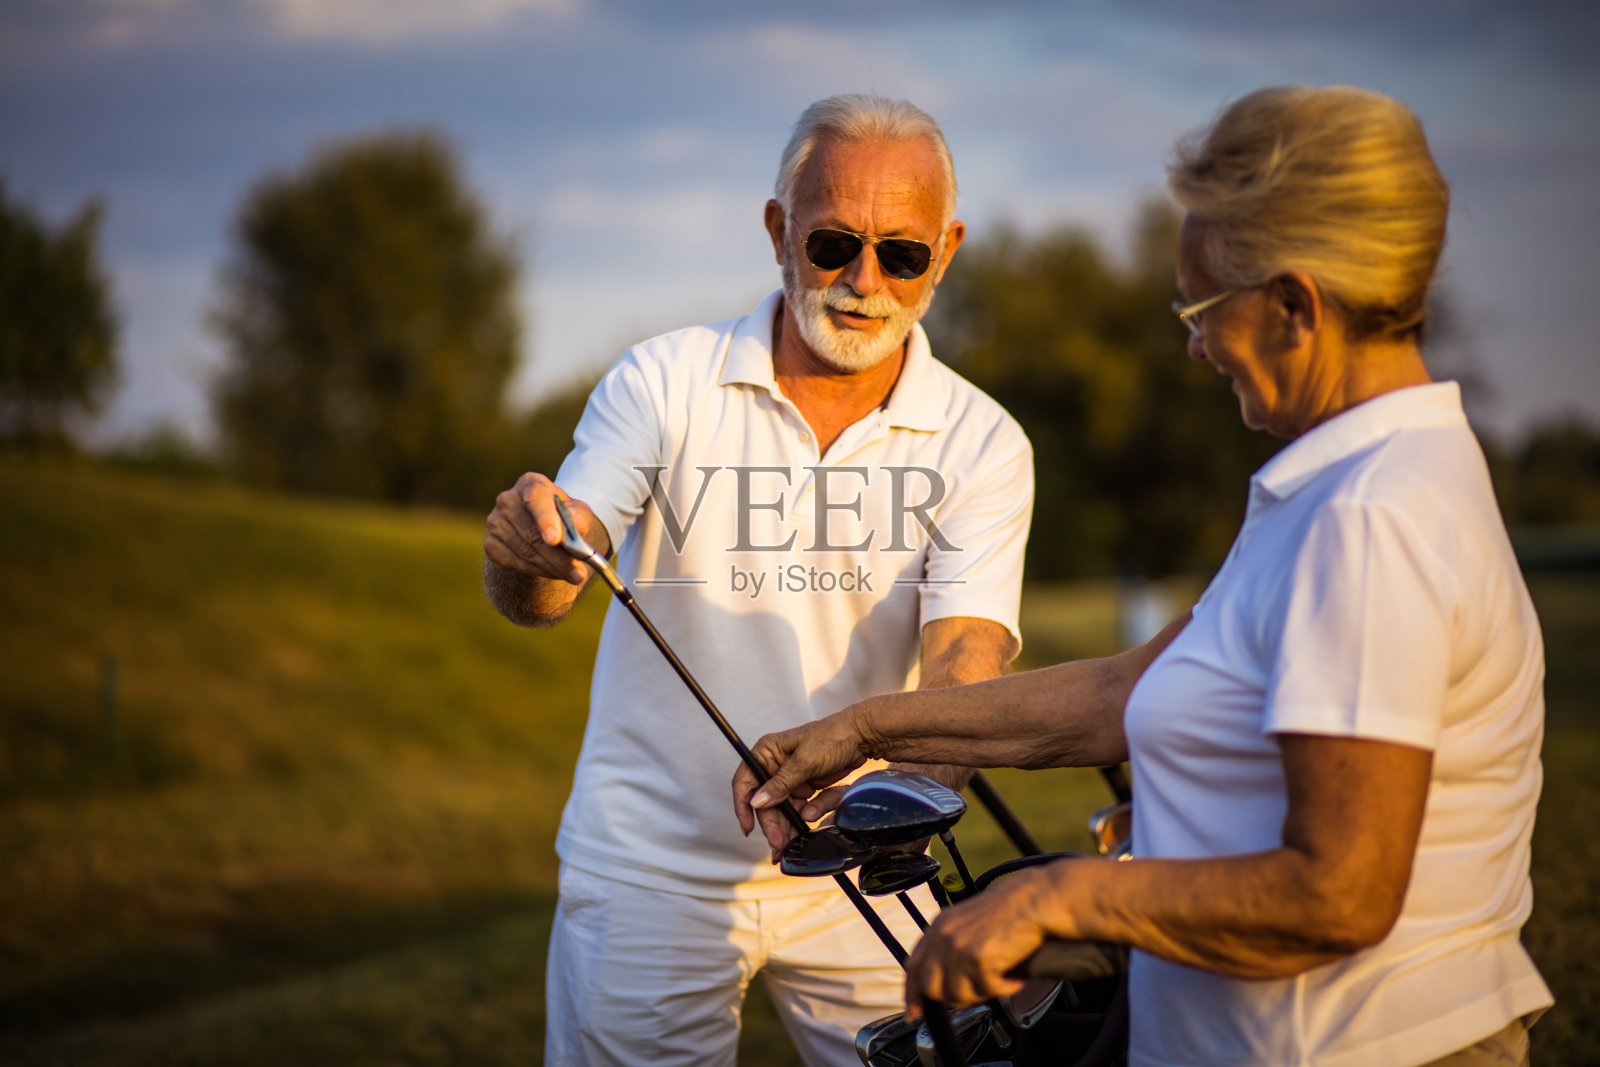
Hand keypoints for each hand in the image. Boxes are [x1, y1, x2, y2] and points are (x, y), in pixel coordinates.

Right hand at [483, 472, 605, 585]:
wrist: (539, 528)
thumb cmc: (561, 515)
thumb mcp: (576, 511)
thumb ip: (579, 516)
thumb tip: (577, 525)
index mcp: (531, 484)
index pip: (536, 499)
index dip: (545, 519)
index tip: (554, 540)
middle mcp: (508, 500)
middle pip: (533, 534)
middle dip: (559, 558)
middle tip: (579, 575)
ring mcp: (495, 522)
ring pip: (526, 553)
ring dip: (552, 568)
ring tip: (572, 575)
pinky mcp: (490, 545)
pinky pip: (515, 564)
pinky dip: (537, 572)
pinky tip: (553, 572)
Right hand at [732, 709, 871, 857]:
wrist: (862, 736)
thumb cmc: (833, 737)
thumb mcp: (805, 761)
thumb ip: (780, 783)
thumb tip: (756, 802)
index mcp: (768, 752)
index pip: (745, 781)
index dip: (743, 805)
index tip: (748, 827)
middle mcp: (775, 765)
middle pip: (764, 800)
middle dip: (770, 822)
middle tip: (777, 842)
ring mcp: (790, 777)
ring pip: (780, 808)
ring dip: (783, 827)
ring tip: (787, 845)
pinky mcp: (805, 786)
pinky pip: (796, 809)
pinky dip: (797, 822)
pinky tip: (797, 835)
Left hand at [902, 866, 1058, 1018]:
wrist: (1033, 900)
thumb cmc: (1008, 910)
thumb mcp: (966, 923)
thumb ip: (949, 948)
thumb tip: (944, 983)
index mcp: (939, 926)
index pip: (914, 967)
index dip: (912, 994)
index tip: (915, 1012)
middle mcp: (944, 936)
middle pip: (932, 988)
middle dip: (954, 998)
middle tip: (977, 993)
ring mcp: (960, 948)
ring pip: (958, 995)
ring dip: (982, 994)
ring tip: (1000, 980)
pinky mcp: (980, 959)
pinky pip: (988, 991)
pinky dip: (1005, 989)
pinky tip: (1014, 977)